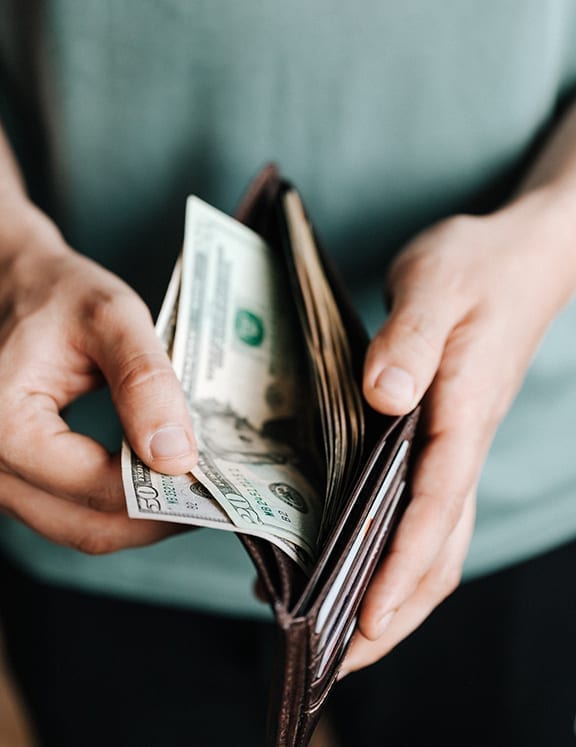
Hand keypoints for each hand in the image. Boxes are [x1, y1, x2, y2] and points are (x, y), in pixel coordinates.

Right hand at [0, 202, 196, 552]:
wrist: (9, 284)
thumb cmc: (56, 293)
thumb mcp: (110, 317)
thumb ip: (145, 383)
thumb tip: (177, 457)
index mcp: (1, 423)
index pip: (94, 486)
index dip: (159, 495)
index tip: (211, 483)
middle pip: (83, 526)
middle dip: (154, 520)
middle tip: (211, 499)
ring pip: (74, 527)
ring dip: (136, 519)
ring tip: (187, 492)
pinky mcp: (12, 475)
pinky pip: (65, 511)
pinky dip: (112, 506)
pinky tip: (150, 483)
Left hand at [341, 188, 575, 674]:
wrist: (517, 256)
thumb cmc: (476, 266)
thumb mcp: (436, 284)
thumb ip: (410, 337)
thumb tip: (386, 394)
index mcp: (464, 414)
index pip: (436, 507)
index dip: (401, 567)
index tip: (363, 620)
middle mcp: (464, 443)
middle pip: (440, 548)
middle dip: (396, 609)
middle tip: (340, 658)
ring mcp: (458, 445)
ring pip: (437, 539)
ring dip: (397, 591)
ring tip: (341, 631)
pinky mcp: (445, 436)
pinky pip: (426, 510)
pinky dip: (395, 549)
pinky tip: (356, 556)